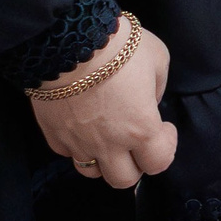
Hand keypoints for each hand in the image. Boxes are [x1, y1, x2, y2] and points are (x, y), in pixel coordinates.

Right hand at [27, 15, 177, 189]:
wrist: (68, 41)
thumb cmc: (119, 46)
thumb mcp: (158, 59)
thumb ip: (157, 88)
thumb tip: (149, 101)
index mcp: (141, 129)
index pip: (159, 163)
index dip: (166, 147)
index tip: (164, 128)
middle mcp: (110, 144)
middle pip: (123, 180)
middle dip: (135, 164)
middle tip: (136, 140)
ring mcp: (78, 143)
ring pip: (92, 173)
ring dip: (103, 160)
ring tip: (107, 137)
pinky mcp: (53, 136)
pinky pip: (68, 152)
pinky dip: (77, 145)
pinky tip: (82, 125)